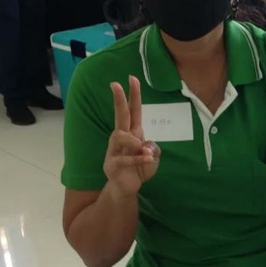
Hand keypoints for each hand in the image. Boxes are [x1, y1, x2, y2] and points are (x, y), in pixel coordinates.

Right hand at [103, 76, 159, 196]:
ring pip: (120, 135)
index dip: (133, 95)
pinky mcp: (112, 164)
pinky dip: (138, 160)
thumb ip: (153, 147)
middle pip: (120, 115)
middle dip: (118, 99)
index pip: (133, 110)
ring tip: (146, 154)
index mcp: (133, 133)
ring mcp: (114, 150)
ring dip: (135, 143)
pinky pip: (124, 158)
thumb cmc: (140, 168)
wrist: (127, 188)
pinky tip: (146, 161)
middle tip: (115, 84)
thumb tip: (146, 145)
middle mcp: (121, 138)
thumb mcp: (153, 156)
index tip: (132, 78)